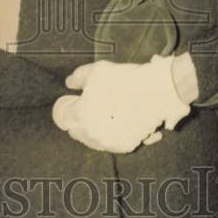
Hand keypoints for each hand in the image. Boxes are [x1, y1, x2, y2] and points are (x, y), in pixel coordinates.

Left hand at [52, 53, 192, 153]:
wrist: (156, 93)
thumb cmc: (123, 79)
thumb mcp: (95, 70)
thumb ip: (78, 78)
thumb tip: (69, 83)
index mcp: (79, 116)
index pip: (61, 117)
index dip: (66, 105)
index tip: (74, 98)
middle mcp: (91, 134)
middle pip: (76, 131)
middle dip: (79, 119)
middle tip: (90, 104)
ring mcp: (108, 143)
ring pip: (93, 139)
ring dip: (94, 128)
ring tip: (106, 112)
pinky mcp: (125, 147)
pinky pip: (111, 142)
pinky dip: (112, 134)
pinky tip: (120, 120)